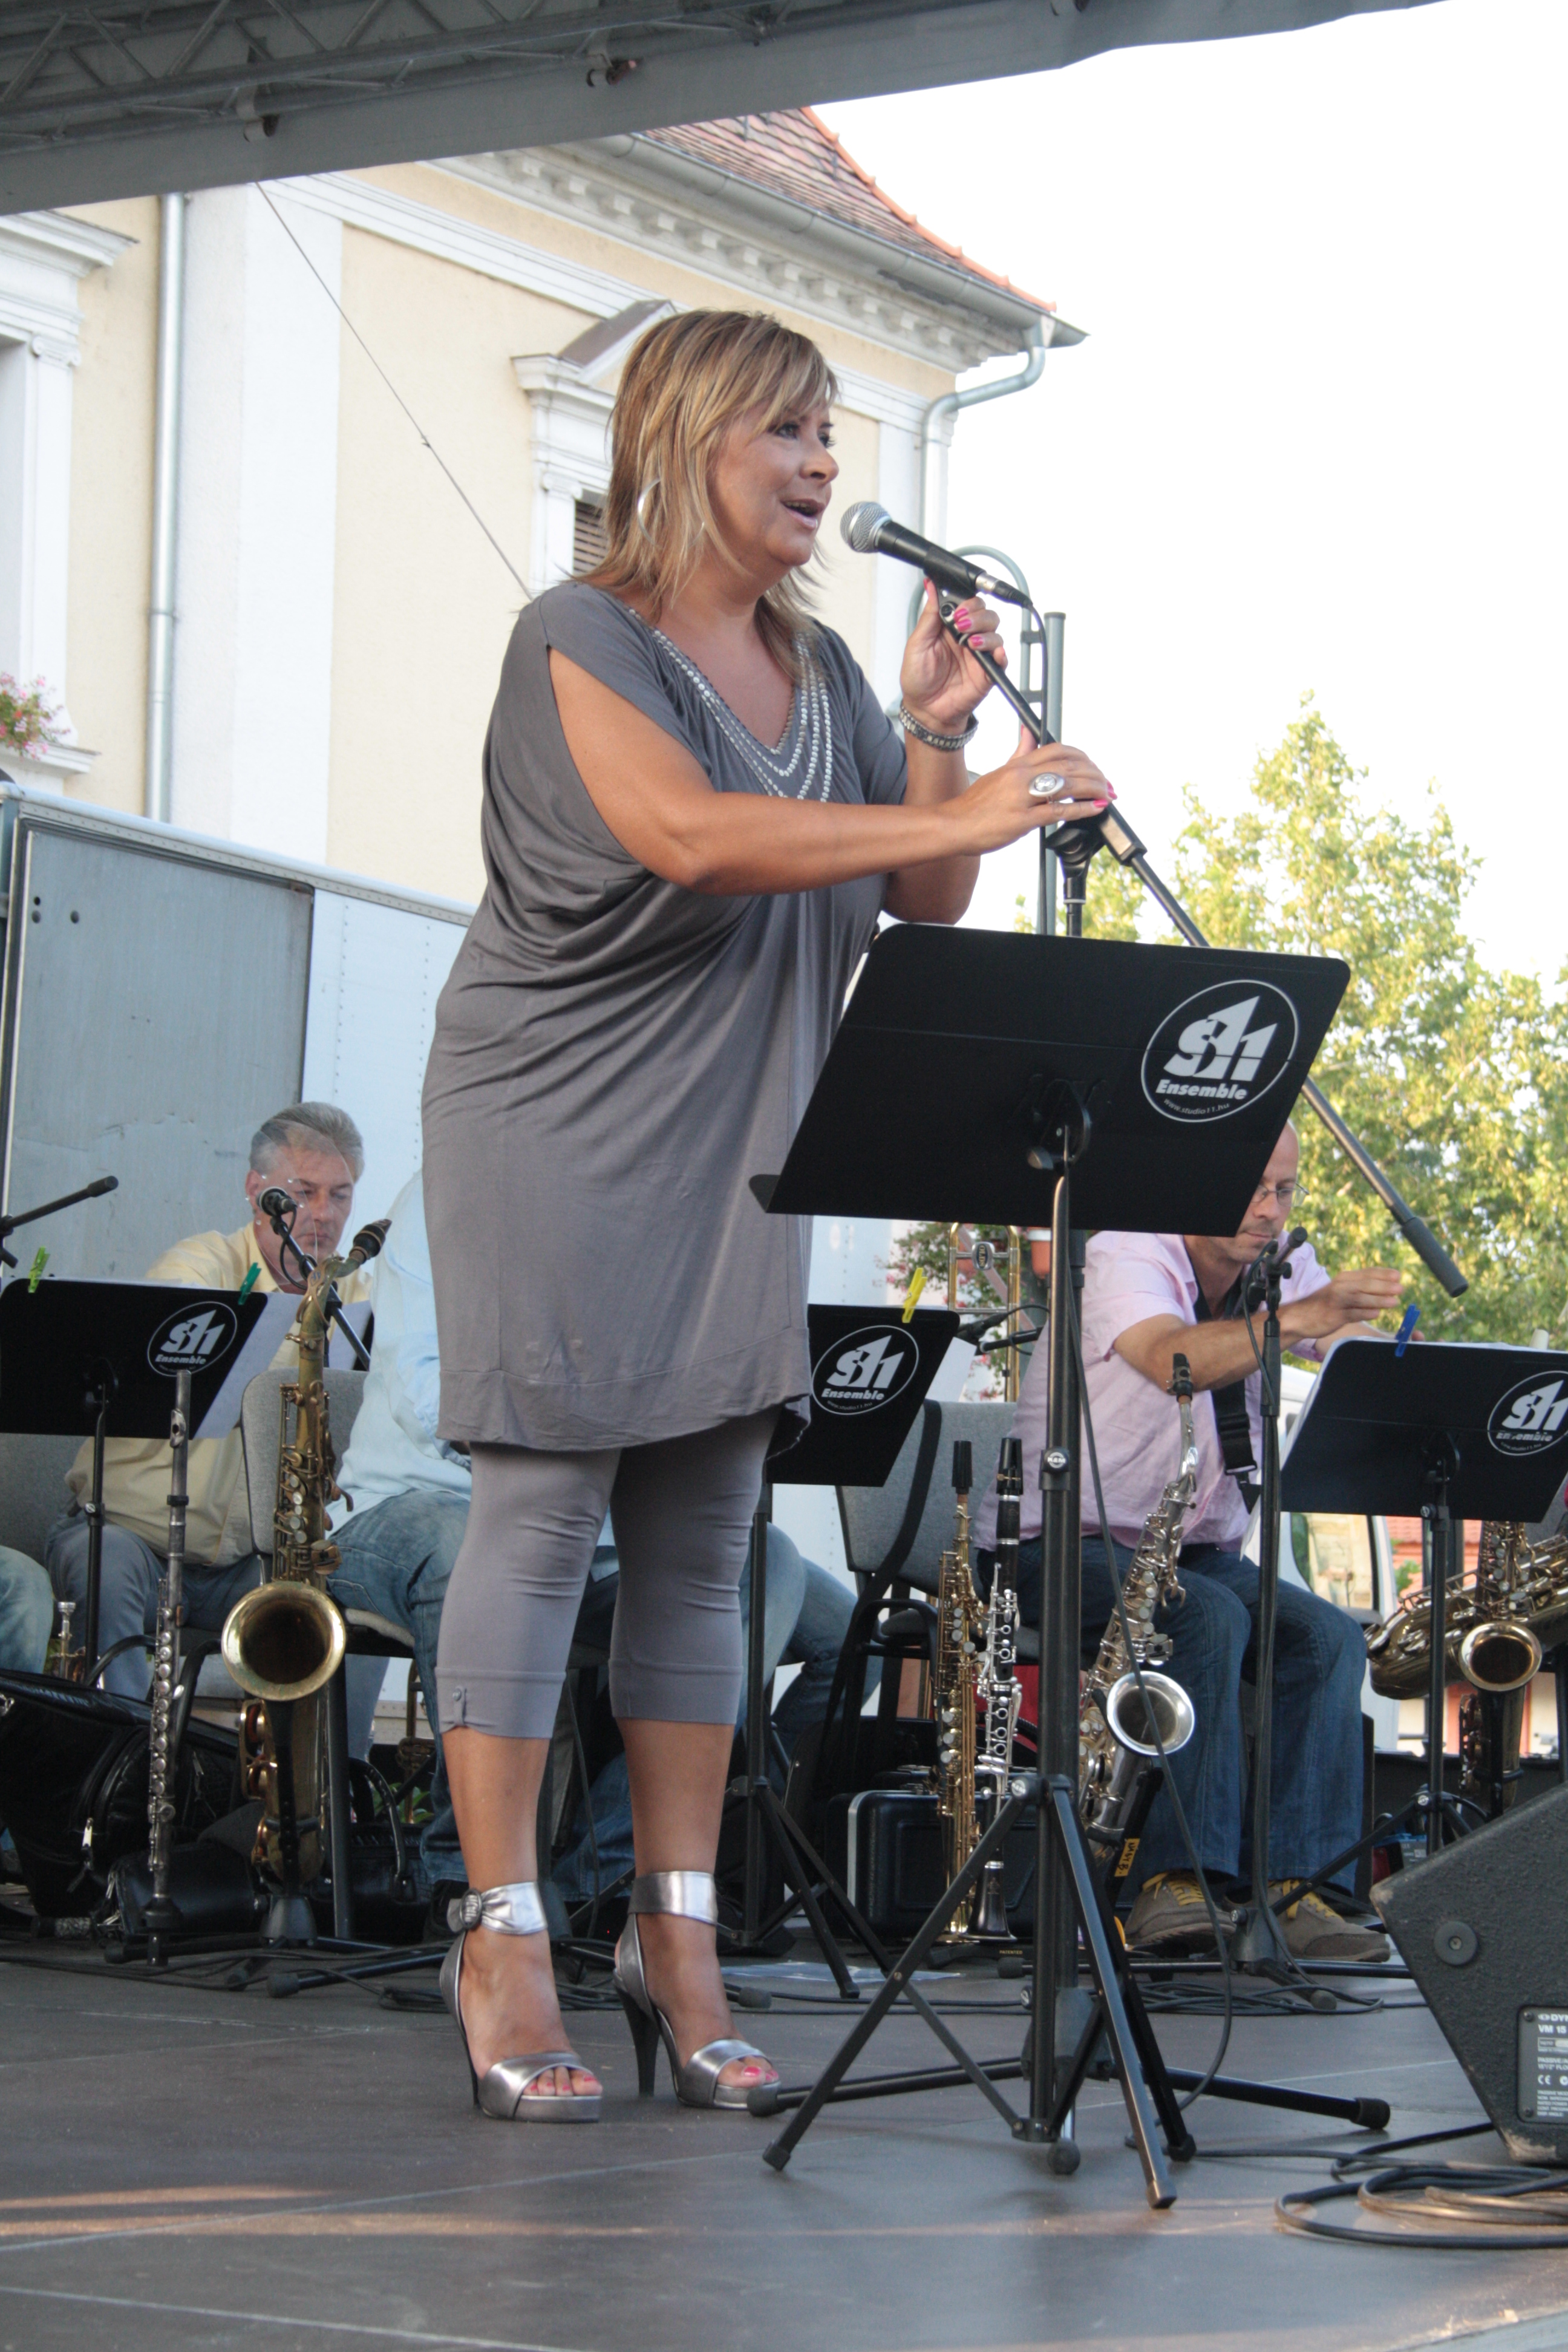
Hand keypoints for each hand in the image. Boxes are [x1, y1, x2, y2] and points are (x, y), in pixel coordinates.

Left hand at [899, 580, 1005, 733]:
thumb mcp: (917, 643)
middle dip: (977, 615)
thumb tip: (931, 586)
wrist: (924, 710)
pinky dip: (1000, 654)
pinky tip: (992, 654)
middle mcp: (967, 638)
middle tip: (962, 624)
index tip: (958, 610)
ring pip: (995, 633)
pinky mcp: (987, 672)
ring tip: (970, 643)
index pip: (969, 604)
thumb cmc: (918, 679)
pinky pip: (1001, 659)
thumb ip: (929, 615)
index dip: (967, 603)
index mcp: (951, 628)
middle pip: (987, 615)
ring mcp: (978, 655)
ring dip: (985, 634)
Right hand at [940, 727, 1114, 854]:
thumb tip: (1028, 733)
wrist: (954, 825)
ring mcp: (1021, 797)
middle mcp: (1021, 776)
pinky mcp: (1022, 820)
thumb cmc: (975, 804)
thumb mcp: (999, 772)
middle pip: (1068, 765)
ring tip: (1107, 795)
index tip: (1093, 768)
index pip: (1058, 750)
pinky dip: (1080, 808)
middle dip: (1094, 774)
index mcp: (1018, 765)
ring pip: (1067, 784)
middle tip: (1107, 784)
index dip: (1082, 757)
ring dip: (1093, 788)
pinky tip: (1094, 808)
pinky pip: (1058, 810)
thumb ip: (1019, 754)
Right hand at [1281, 1267, 1404, 1343]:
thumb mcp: (1341, 1291)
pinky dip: (1365, 1313)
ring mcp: (1337, 1301)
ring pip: (1361, 1298)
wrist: (1300, 1316)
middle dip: (1385, 1285)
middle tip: (1400, 1288)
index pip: (1367, 1273)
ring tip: (1395, 1302)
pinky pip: (1352, 1313)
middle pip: (1365, 1284)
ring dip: (1379, 1299)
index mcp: (1344, 1279)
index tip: (1397, 1275)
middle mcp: (1341, 1287)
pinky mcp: (1334, 1316)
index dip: (1383, 1273)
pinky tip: (1377, 1314)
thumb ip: (1360, 1289)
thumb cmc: (1324, 1305)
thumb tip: (1385, 1290)